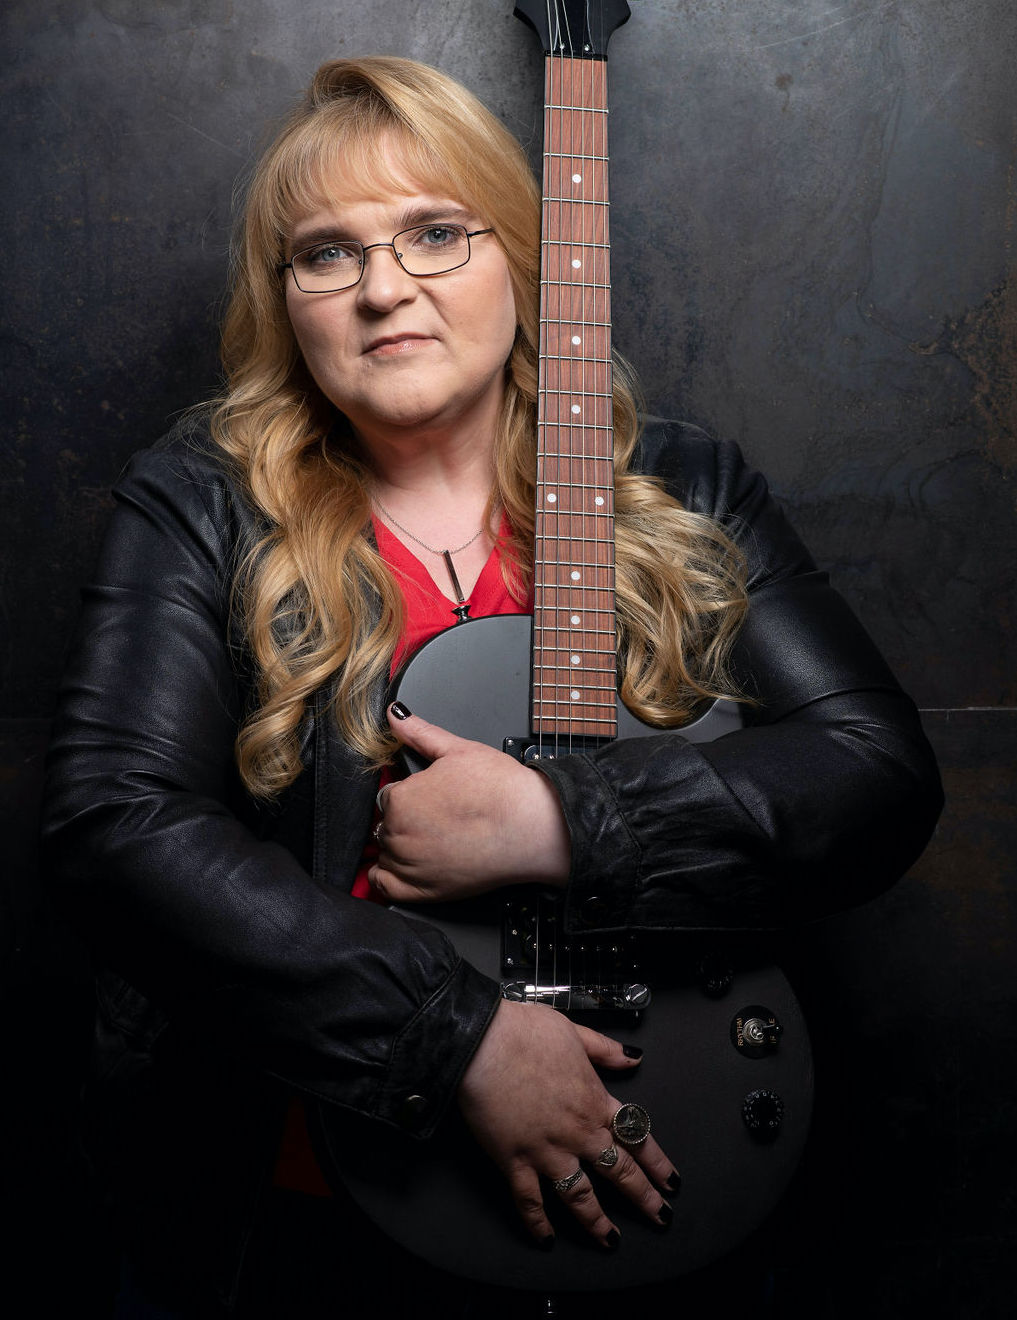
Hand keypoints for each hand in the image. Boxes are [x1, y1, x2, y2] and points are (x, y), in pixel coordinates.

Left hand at [368, 703, 570, 902]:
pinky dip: (388, 876)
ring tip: (434, 837)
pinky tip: (407, 865)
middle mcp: (399, 834)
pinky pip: (386, 886)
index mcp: (401, 799)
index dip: (409, 793)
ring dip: (400, 845)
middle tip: (438, 815)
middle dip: (405, 818)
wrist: (533, 827)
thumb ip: (419, 733)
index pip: (388, 795)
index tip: (428, 797)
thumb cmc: (502, 791)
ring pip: (386, 852)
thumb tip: (395, 716)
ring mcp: (410, 866)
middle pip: (386, 824)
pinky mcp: (423, 891)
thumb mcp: (458, 750)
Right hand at [457, 999, 678, 1248]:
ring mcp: (547, 1150)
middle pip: (619, 1172)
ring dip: (598, 1221)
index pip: (636, 1137)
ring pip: (580, 1196)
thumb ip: (606, 1050)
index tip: (670, 1181)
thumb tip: (634, 1058)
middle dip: (643, 1197)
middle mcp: (578, 1131)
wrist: (484, 1043)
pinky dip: (538, 1223)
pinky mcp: (515, 1161)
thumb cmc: (526, 1032)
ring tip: (611, 1240)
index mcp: (594, 1101)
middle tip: (660, 1216)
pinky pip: (530, 1201)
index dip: (656, 1162)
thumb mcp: (575, 1032)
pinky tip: (547, 1239)